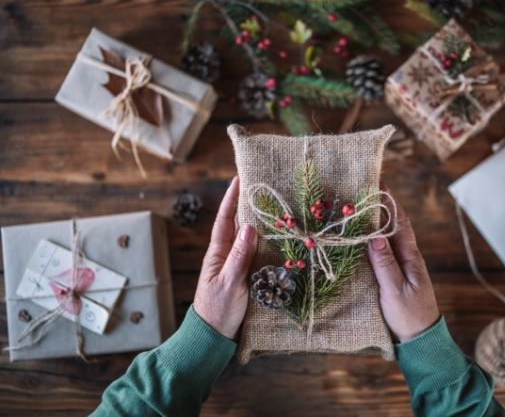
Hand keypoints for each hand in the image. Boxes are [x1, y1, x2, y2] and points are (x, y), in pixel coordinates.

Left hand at [193, 177, 257, 339]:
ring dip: (259, 222)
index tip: (238, 179)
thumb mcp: (229, 283)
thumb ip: (239, 257)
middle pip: (238, 225)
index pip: (225, 221)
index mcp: (218, 253)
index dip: (230, 200)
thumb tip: (249, 227)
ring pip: (249, 238)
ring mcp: (237, 265)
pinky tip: (277, 237)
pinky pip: (257, 253)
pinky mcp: (247, 276)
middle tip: (261, 186)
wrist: (214, 336)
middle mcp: (228, 255)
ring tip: (273, 205)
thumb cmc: (217, 310)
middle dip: (247, 205)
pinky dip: (266, 242)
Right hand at [367, 200, 439, 342]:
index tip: (379, 184)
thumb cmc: (409, 316)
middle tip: (364, 190)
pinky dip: (372, 239)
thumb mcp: (395, 291)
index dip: (389, 203)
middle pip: (393, 225)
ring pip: (387, 237)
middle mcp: (407, 257)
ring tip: (358, 207)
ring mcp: (401, 266)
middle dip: (381, 206)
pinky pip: (382, 251)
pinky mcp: (394, 275)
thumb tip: (375, 236)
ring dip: (375, 221)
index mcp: (410, 257)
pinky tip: (361, 237)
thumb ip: (385, 264)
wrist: (419, 340)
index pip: (399, 223)